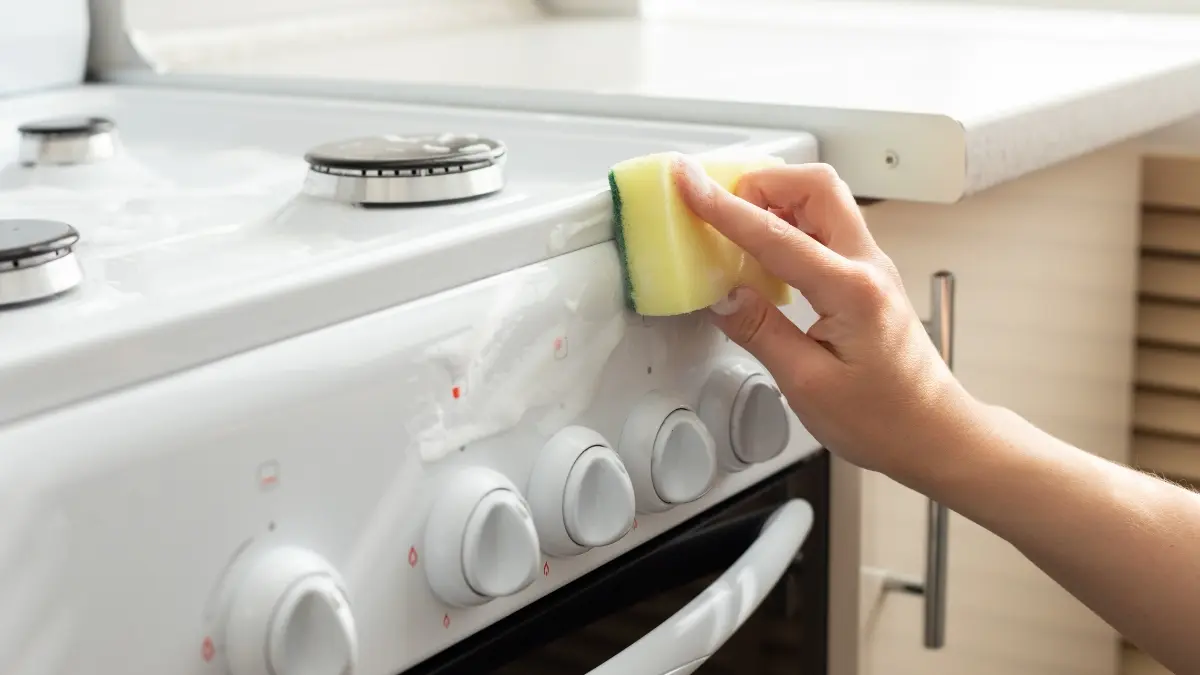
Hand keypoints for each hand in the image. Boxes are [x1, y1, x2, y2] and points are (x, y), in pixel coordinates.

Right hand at [671, 156, 976, 479]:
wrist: (934, 434)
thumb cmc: (885, 420)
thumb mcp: (807, 385)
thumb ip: (761, 332)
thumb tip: (723, 296)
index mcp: (853, 291)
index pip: (776, 235)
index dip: (723, 207)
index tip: (689, 182)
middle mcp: (868, 267)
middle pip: (815, 187)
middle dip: (763, 184)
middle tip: (721, 206)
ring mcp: (872, 269)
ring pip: (824, 202)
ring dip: (777, 202)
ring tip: (738, 231)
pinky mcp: (867, 279)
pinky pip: (827, 230)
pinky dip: (791, 227)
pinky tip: (767, 258)